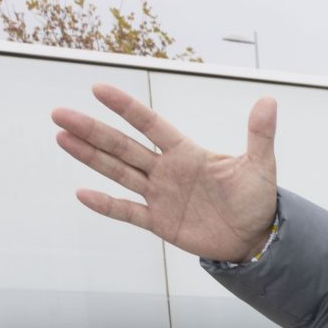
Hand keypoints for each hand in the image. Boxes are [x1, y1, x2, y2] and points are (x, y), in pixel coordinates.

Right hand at [52, 84, 280, 259]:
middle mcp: (166, 170)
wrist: (256, 239)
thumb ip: (259, 135)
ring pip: (119, 172)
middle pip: (123, 145)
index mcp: (186, 153)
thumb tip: (269, 101)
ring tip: (61, 137)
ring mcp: (160, 195)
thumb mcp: (260, 166)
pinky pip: (128, 212)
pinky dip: (107, 205)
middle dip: (92, 130)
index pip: (150, 125)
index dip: (126, 108)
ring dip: (90, 156)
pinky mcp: (160, 222)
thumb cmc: (257, 200)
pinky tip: (82, 193)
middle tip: (59, 113)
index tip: (99, 89)